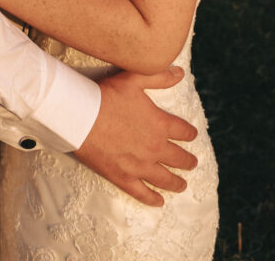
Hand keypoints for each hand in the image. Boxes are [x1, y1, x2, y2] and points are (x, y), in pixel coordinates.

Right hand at [73, 66, 196, 206]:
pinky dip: (152, 199)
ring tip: (182, 185)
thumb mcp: (135, 78)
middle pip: (178, 158)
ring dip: (176, 182)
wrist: (81, 116)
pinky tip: (159, 202)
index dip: (189, 133)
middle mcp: (154, 147)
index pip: (183, 131)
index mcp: (160, 124)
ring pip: (164, 178)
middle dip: (187, 161)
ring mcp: (140, 165)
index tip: (192, 136)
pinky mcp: (123, 177)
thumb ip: (159, 76)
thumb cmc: (107, 95)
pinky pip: (142, 192)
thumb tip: (180, 73)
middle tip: (192, 164)